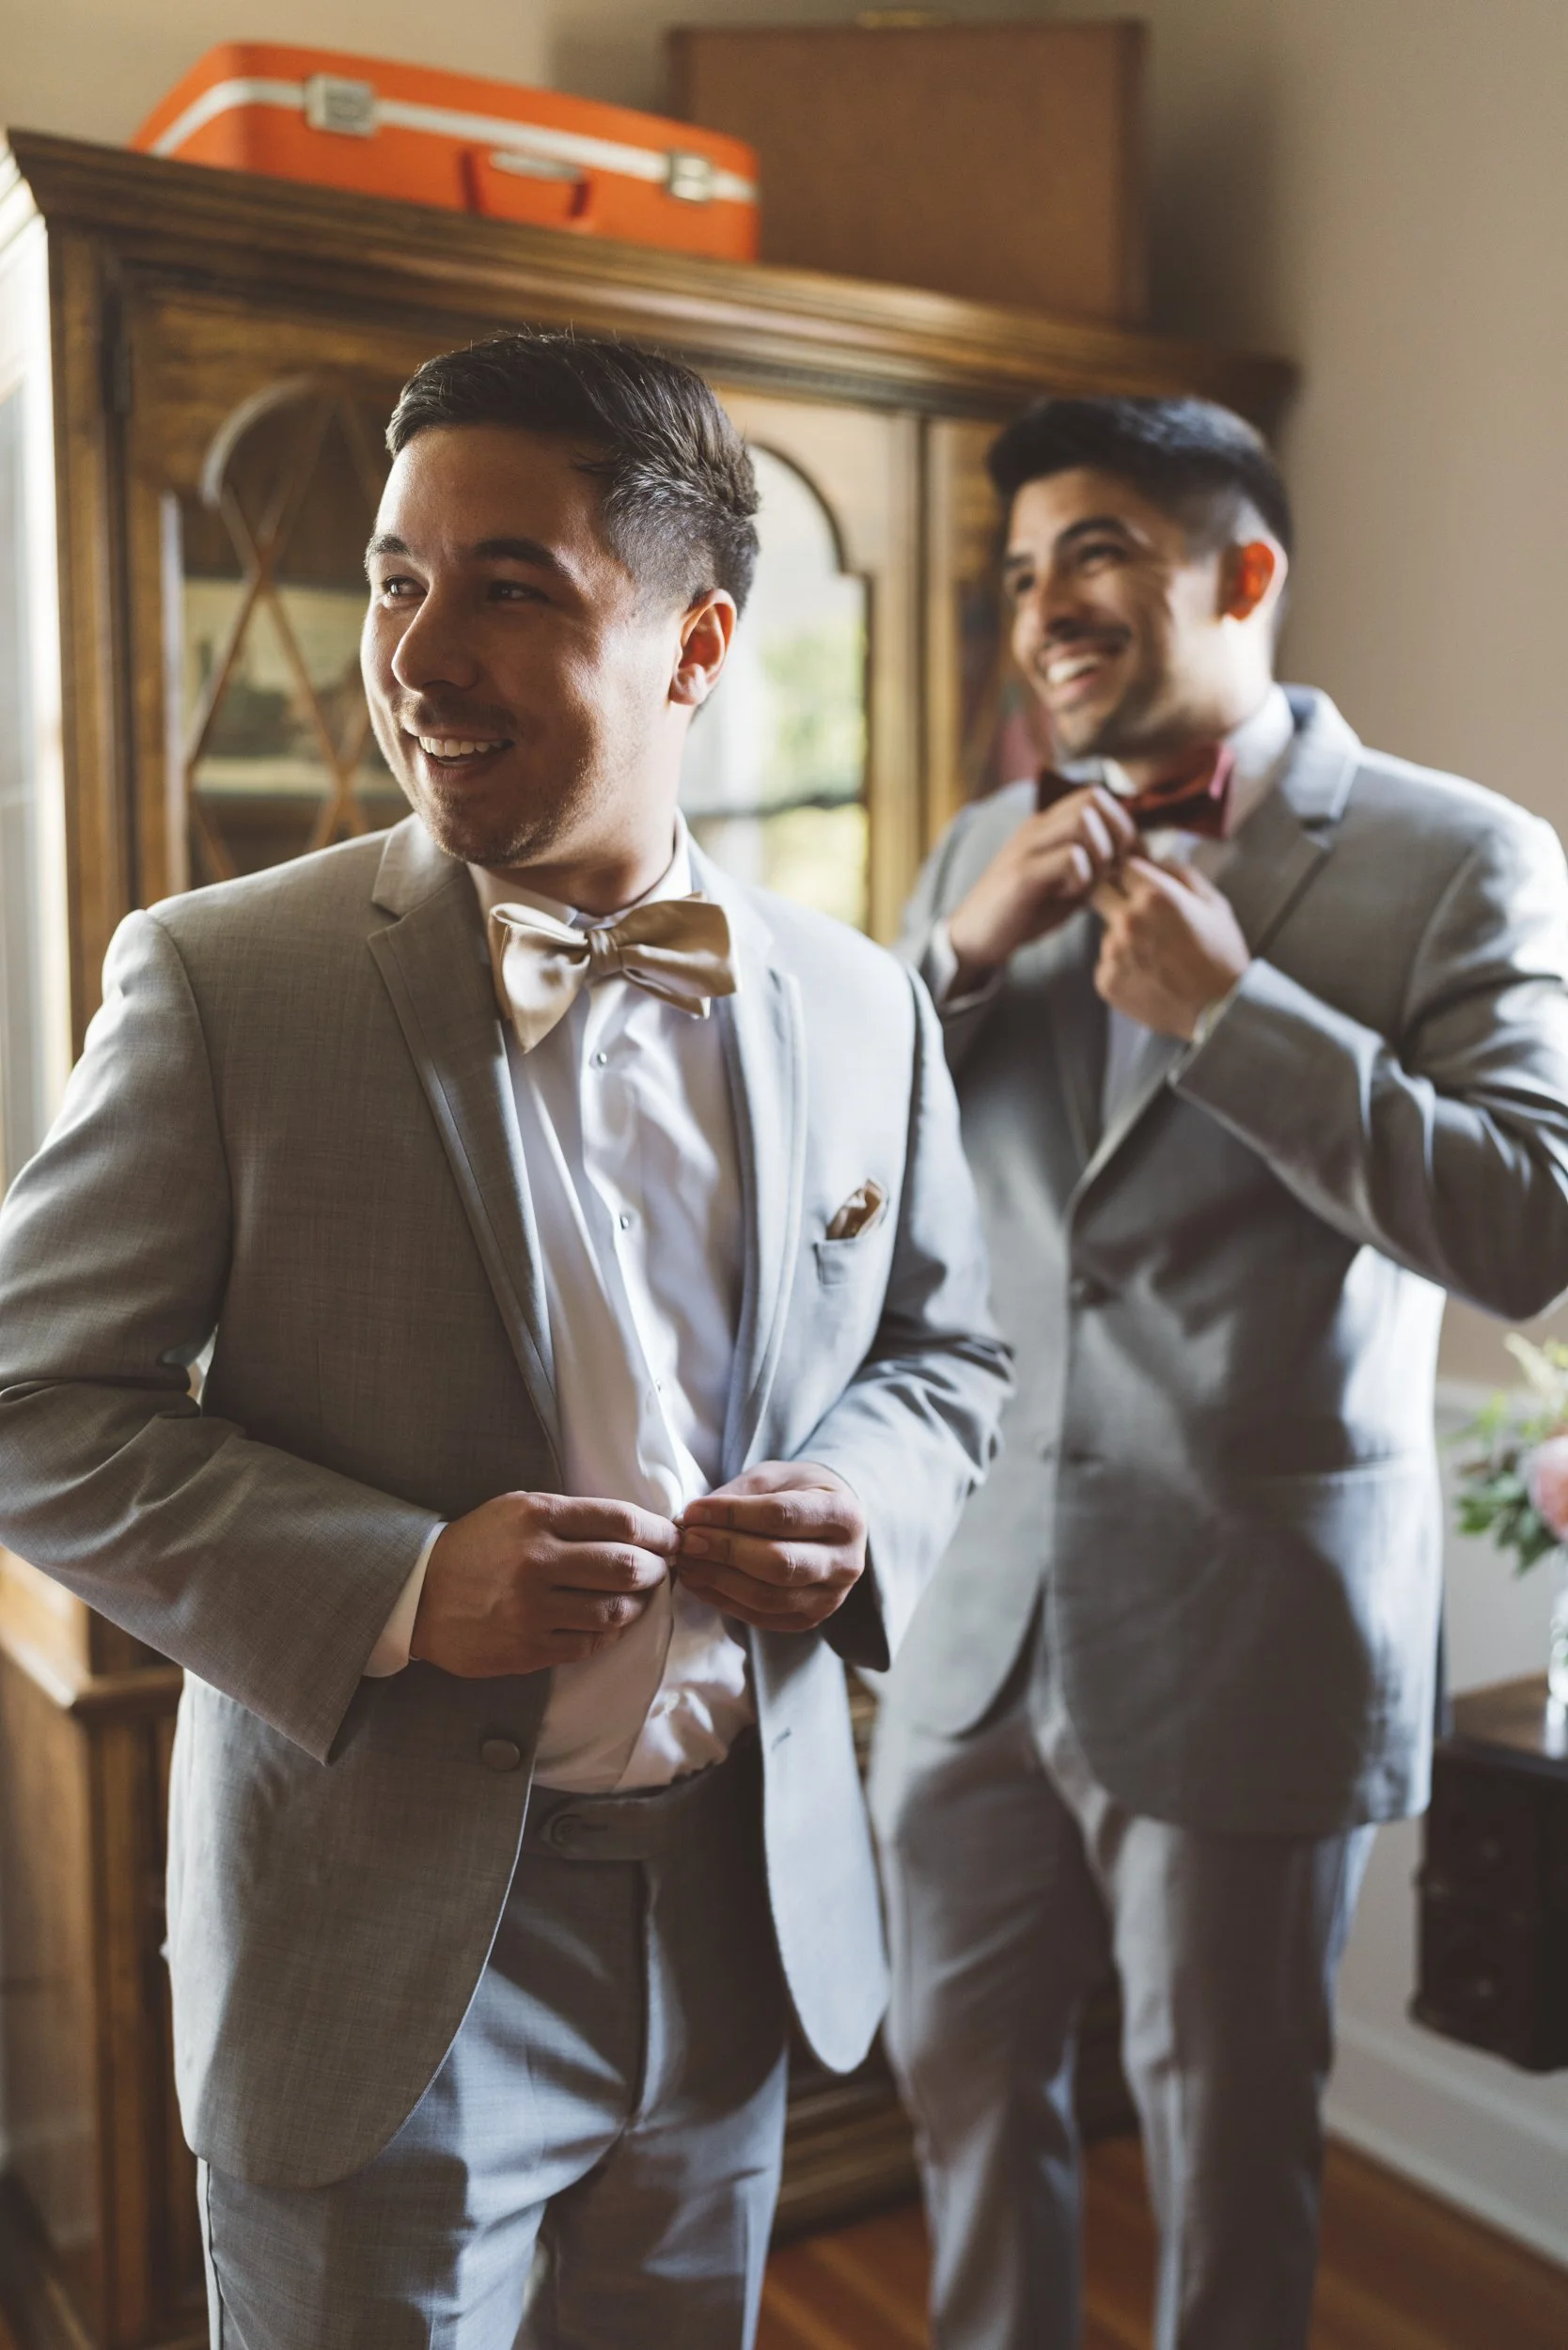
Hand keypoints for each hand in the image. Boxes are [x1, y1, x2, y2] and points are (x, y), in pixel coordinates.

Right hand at [411, 1491, 677, 1677]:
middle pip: (627, 1567)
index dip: (658, 1531)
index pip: (621, 1521)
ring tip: (637, 1596)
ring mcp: (533, 1610)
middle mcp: (537, 1562)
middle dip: (658, 1568)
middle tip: (662, 1568)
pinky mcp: (528, 1649)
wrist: (418, 1595)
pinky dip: (610, 1632)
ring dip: (637, 1603)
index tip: (671, 1537)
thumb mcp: (517, 1509)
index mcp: (537, 1517)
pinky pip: (590, 1643)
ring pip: (615, 1610)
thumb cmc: (477, 1546)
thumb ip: (572, 1516)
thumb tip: (637, 1529)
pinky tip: (609, 1621)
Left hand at [676, 1461, 867, 1633]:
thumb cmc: (799, 1492)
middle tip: (688, 1540)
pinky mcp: (811, 1619)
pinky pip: (761, 1617)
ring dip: (719, 1580)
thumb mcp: (775, 1476)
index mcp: (844, 1514)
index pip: (782, 1516)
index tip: (694, 1511)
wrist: (831, 1523)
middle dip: (725, 1551)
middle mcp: (847, 1561)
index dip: (732, 1515)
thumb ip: (738, 1495)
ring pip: (768, 1597)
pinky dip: (723, 1600)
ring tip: (687, 1561)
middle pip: (779, 1563)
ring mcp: (832, 1597)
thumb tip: (692, 1519)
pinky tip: (698, 1581)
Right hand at [945, 787, 1139, 989]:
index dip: (1121, 824)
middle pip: (1093, 798)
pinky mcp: (1021, 874)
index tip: (1123, 861)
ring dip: (1099, 854)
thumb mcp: (1068, 883)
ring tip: (1086, 883)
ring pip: (1084, 822)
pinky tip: (1067, 895)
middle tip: (1109, 870)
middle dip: (1116, 835)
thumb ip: (1095, 864)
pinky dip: (1081, 878)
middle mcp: (1036, 827)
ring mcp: (1027, 847)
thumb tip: (1136, 855)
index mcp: (1046, 825)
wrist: (973, 936)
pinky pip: (1070, 858)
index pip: (1095, 794)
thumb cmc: (1025, 911)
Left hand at [1089, 858, 1250, 1038]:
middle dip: (1115, 897)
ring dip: (1123, 938)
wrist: (1220, 1010)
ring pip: (1106, 932)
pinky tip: (1149, 977)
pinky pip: (1106, 964)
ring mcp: (1112, 952)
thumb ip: (1182, 874)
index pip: (1123, 867)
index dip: (1134, 875)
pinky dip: (1122, 967)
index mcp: (1154, 895)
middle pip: (1099, 893)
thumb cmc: (1222, 955)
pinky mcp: (1106, 981)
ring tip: (1156, 957)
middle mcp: (1127, 920)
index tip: (1142, 886)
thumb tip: (1157, 860)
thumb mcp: (1214, 904)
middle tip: (1139, 915)